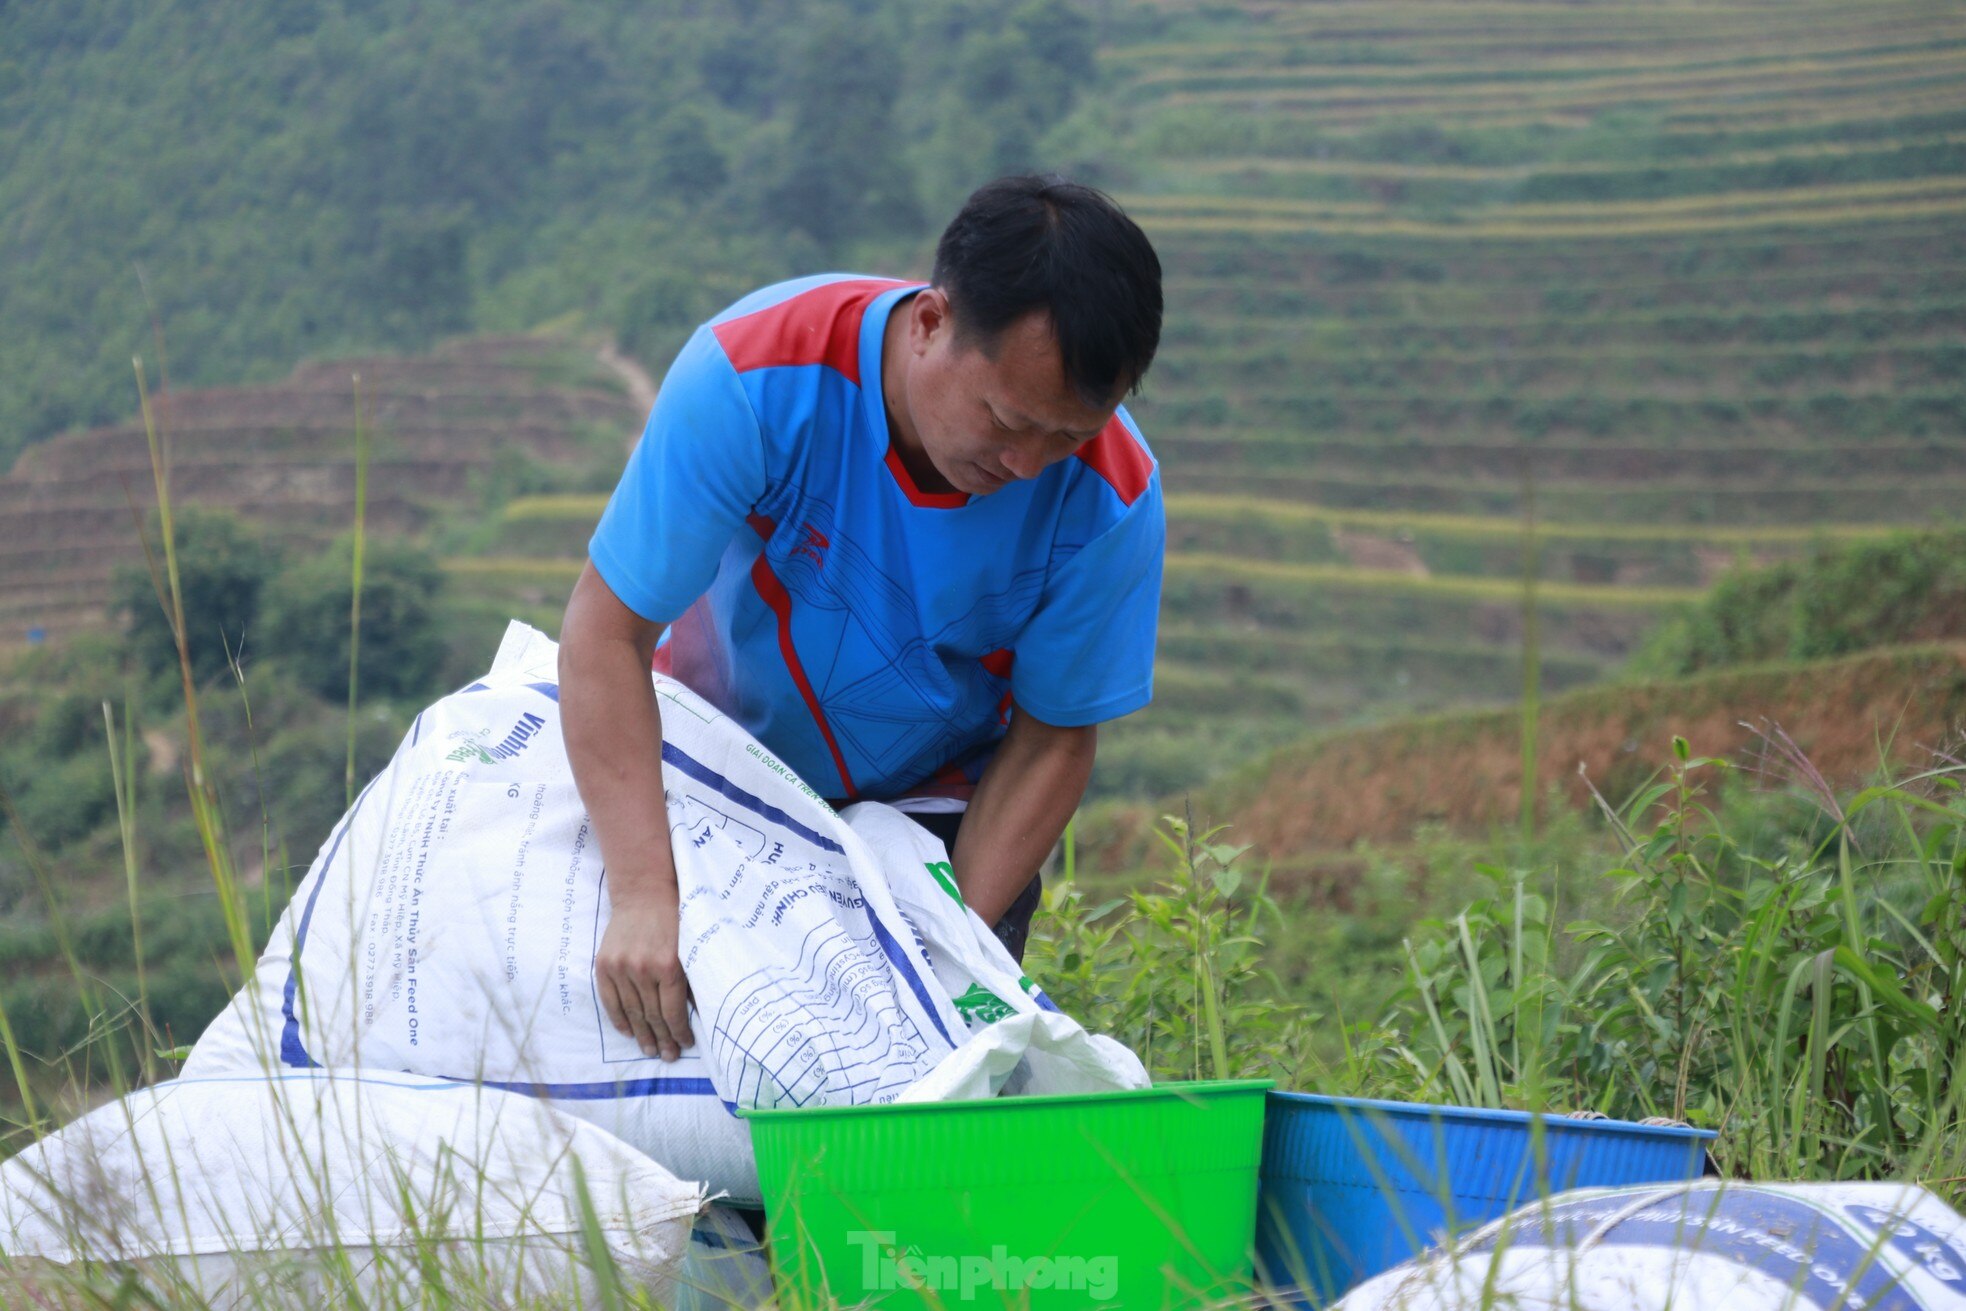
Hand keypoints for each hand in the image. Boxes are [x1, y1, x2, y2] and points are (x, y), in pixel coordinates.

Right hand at [594, 887, 695, 1060]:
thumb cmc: (674, 919)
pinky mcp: (604, 965)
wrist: (643, 894)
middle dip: (662, 1039)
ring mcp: (620, 968)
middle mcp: (642, 969)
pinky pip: (610, 1000)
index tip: (686, 1044)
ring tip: (650, 1051)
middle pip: (652, 1015)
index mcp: (668, 965)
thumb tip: (698, 1015)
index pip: (673, 1011)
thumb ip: (690, 980)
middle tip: (668, 1057)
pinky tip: (628, 1033)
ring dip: (641, 1035)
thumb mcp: (690, 947)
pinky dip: (619, 1019)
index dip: (680, 1032)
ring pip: (631, 1011)